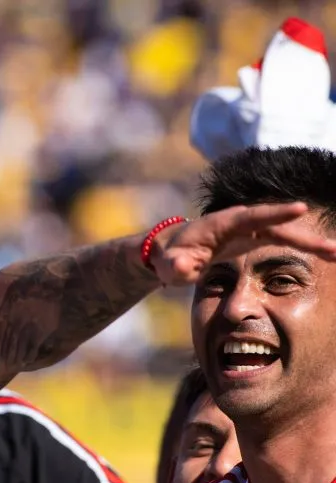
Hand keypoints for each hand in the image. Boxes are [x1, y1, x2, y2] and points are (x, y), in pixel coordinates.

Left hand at [149, 202, 335, 285]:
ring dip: (310, 243)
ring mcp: (250, 228)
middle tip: (332, 246)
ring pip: (285, 232)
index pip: (251, 217)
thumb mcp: (170, 266)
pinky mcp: (255, 237)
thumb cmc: (170, 258)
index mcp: (222, 223)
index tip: (300, 208)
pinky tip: (325, 255)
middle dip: (303, 235)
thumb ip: (176, 267)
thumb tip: (181, 266)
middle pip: (276, 225)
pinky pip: (283, 239)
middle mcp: (240, 221)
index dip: (275, 213)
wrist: (171, 252)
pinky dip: (303, 246)